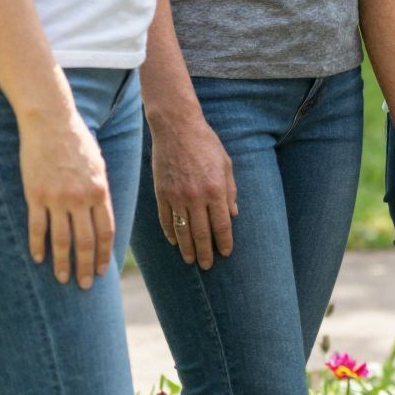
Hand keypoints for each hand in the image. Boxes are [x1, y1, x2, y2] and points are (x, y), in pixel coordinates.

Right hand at [19, 103, 116, 288]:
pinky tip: (39, 260)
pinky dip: (38, 246)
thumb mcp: (98, 165)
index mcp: (100, 190)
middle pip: (85, 241)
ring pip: (61, 240)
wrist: (51, 122)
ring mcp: (57, 198)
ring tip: (62, 279)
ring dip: (62, 263)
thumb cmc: (78, 142)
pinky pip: (37, 228)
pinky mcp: (35, 196)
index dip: (103, 253)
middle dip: (85, 266)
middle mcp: (80, 198)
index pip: (106, 231)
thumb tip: (100, 217)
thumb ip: (99, 192)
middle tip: (84, 285)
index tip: (102, 270)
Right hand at [148, 111, 236, 268]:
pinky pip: (166, 220)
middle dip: (205, 252)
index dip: (224, 241)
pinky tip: (175, 242)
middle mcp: (196, 197)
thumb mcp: (226, 164)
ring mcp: (176, 197)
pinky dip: (170, 233)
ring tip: (191, 260)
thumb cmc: (206, 144)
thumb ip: (230, 190)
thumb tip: (233, 214)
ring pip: (182, 231)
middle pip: (201, 233)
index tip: (226, 253)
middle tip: (207, 265)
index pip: (221, 224)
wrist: (177, 129)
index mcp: (215, 189)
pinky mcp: (161, 194)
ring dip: (187, 248)